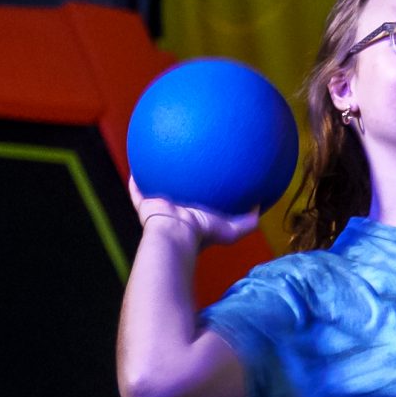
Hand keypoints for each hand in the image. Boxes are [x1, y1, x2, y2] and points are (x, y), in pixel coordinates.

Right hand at [130, 177, 259, 247]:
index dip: (200, 195)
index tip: (205, 182)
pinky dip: (136, 179)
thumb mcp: (232, 230)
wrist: (176, 234)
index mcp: (192, 218)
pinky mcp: (144, 204)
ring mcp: (158, 208)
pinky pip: (136, 189)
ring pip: (154, 191)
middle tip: (182, 169)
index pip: (196, 205)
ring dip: (155, 179)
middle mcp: (174, 212)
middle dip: (177, 185)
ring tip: (156, 162)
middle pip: (175, 197)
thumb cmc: (202, 234)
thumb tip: (260, 205)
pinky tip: (136, 164)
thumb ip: (248, 221)